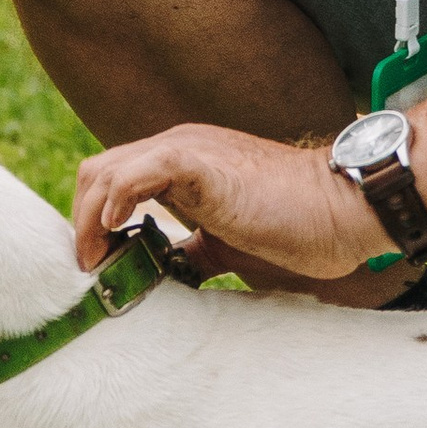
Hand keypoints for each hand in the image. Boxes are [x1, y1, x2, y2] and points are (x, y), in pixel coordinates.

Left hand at [70, 123, 374, 280]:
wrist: (345, 209)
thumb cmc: (297, 226)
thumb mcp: (227, 246)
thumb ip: (193, 253)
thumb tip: (165, 279)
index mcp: (182, 164)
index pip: (113, 181)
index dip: (92, 223)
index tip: (97, 266)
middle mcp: (177, 148)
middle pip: (97, 173)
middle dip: (81, 224)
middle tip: (90, 269)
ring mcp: (186, 150)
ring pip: (106, 171)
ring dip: (89, 221)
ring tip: (98, 262)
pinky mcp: (198, 162)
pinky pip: (136, 173)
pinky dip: (117, 202)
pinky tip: (117, 234)